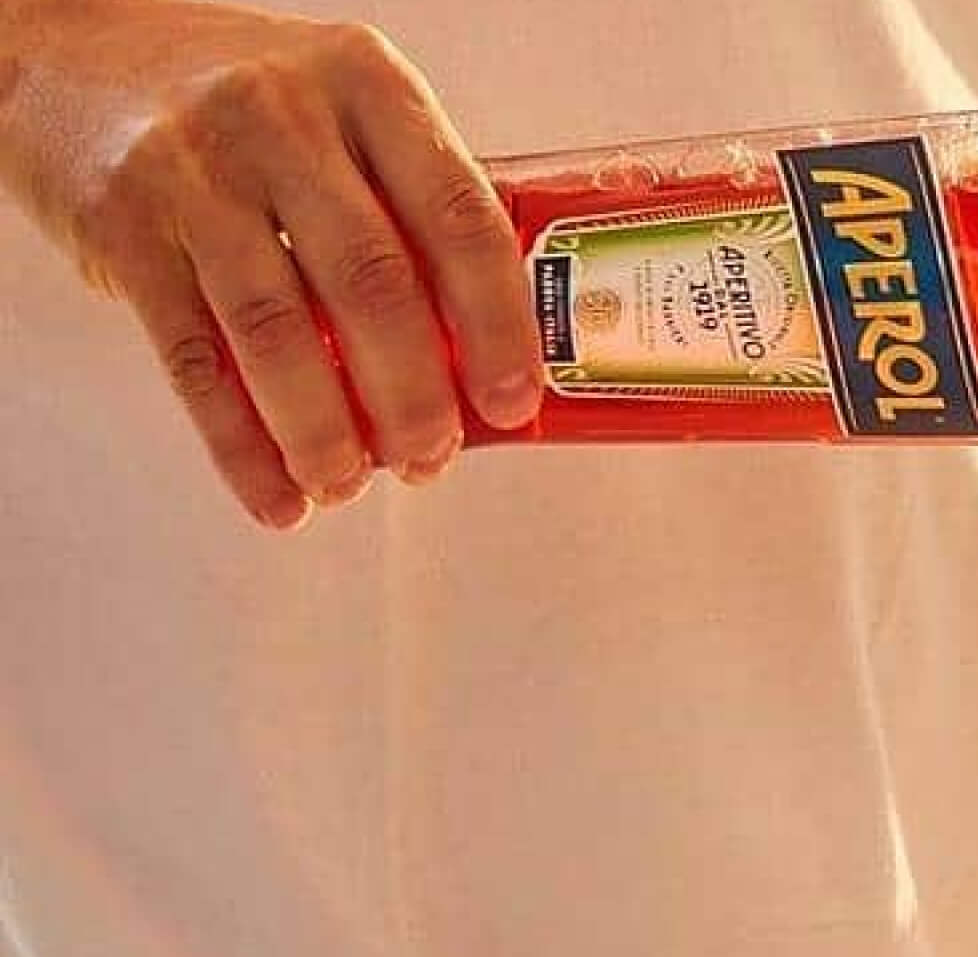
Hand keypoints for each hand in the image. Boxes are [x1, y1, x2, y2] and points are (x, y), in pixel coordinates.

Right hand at [0, 0, 541, 526]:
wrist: (76, 52)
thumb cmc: (243, 101)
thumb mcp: (340, 112)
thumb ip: (406, 205)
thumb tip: (481, 355)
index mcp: (366, 85)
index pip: (458, 217)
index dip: (498, 323)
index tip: (512, 400)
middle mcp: (283, 119)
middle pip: (373, 285)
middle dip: (413, 397)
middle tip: (430, 459)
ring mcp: (195, 170)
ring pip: (278, 332)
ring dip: (324, 434)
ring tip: (348, 486)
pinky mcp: (122, 223)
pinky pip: (194, 359)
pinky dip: (240, 444)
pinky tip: (278, 494)